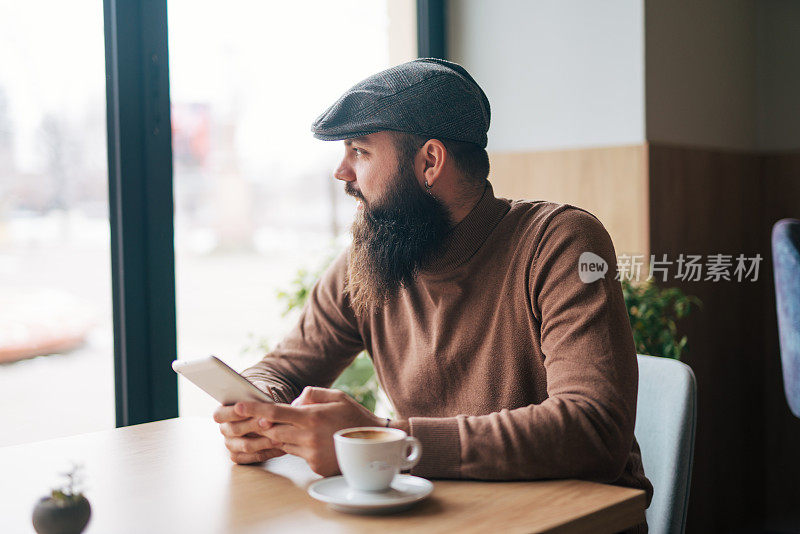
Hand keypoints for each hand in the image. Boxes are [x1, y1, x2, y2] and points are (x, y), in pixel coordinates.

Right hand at [213, 403, 285, 464]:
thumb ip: (254, 400)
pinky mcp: (241, 456)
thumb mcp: (256, 398)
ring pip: (246, 446)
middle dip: (254, 425)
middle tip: (269, 422)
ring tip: (279, 437)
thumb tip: (260, 401)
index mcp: (222, 413)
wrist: (270, 418)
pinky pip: (254, 456)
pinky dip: (268, 451)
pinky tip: (280, 446)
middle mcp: (225, 430)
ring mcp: (231, 445)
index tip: (242, 408)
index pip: (220, 415)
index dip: (231, 412)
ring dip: (264, 441)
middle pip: (235, 430)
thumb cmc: (261, 405)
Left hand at [235, 387, 384, 475]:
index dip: (254, 409)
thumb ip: (311, 394)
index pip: (275, 412)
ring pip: (283, 443)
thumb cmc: (356, 418)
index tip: (237, 406)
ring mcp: (311, 453)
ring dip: (283, 435)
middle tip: (259, 418)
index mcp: (312, 416)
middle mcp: (309, 436)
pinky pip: (297, 454)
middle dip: (265, 424)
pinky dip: (298, 446)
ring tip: (300, 428)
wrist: (375, 444)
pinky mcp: (314, 466)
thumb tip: (293, 401)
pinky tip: (316, 441)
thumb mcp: (337, 396)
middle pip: (273, 430)